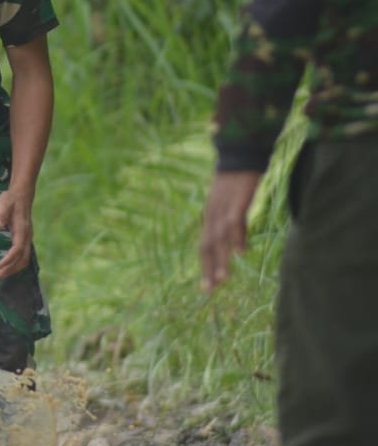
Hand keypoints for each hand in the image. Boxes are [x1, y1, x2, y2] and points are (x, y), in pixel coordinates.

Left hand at [0, 189, 34, 278]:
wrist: (21, 195)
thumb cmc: (11, 199)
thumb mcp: (4, 204)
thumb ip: (0, 215)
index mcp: (22, 229)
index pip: (18, 248)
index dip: (10, 258)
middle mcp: (27, 235)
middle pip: (23, 257)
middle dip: (12, 268)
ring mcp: (27, 237)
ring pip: (25, 257)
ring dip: (14, 267)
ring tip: (2, 274)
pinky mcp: (25, 238)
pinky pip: (24, 254)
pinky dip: (17, 262)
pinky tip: (9, 266)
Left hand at [200, 170, 261, 291]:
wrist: (239, 154)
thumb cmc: (237, 181)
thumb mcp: (230, 205)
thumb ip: (231, 225)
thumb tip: (237, 249)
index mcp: (210, 216)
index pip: (204, 245)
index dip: (205, 265)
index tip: (207, 285)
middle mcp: (212, 214)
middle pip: (207, 245)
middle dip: (208, 269)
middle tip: (209, 290)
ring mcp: (223, 208)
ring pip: (219, 239)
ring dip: (220, 260)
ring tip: (222, 280)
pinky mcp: (237, 201)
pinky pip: (235, 223)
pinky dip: (236, 237)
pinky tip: (240, 252)